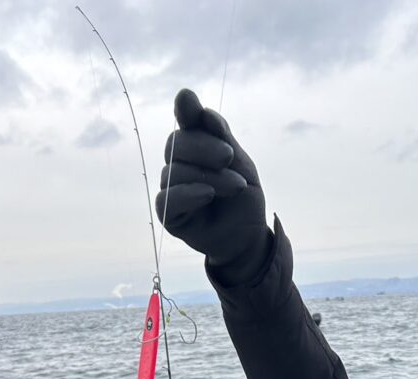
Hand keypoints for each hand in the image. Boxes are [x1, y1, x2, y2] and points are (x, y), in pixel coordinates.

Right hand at [155, 89, 270, 283]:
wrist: (250, 238)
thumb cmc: (244, 199)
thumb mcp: (241, 164)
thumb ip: (220, 135)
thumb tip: (194, 105)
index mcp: (196, 146)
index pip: (186, 122)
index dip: (186, 111)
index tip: (188, 102)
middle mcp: (179, 164)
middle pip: (177, 143)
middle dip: (204, 147)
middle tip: (229, 157)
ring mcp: (172, 189)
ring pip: (175, 171)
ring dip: (209, 176)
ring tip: (236, 186)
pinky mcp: (169, 214)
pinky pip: (168, 199)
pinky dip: (188, 194)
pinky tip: (208, 194)